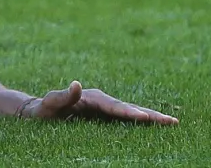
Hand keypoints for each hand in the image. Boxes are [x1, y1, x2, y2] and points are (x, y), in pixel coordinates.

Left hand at [18, 81, 178, 124]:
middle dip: (150, 115)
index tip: (145, 118)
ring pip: (131, 112)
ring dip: (151, 117)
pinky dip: (142, 121)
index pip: (113, 106)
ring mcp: (104, 108)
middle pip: (129, 107)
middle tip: (172, 121)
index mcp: (90, 98)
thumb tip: (76, 84)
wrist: (38, 110)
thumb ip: (63, 96)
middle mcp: (101, 100)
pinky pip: (126, 118)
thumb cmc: (43, 109)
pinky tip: (155, 126)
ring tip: (172, 122)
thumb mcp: (49, 103)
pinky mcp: (104, 115)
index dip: (128, 112)